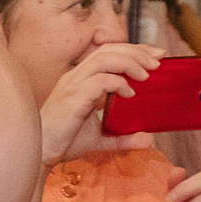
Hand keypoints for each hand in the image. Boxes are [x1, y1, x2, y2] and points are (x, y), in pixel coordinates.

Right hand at [38, 42, 161, 167]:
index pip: (109, 52)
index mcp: (81, 79)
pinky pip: (100, 80)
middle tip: (159, 60)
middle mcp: (77, 76)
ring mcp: (74, 84)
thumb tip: (149, 140)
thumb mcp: (100, 140)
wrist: (41, 152)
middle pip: (109, 49)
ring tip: (148, 75)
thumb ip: (123, 138)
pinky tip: (130, 93)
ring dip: (130, 62)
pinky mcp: (74, 96)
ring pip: (105, 58)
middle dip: (137, 51)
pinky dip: (118, 83)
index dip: (133, 50)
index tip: (156, 55)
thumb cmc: (64, 142)